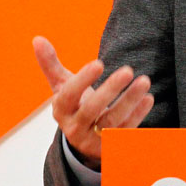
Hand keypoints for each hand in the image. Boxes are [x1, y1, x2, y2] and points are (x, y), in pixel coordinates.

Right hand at [32, 35, 153, 169]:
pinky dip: (138, 114)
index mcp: (62, 110)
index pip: (69, 96)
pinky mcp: (112, 147)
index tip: (99, 63)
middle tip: (128, 70)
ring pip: (112, 121)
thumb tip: (37, 38)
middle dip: (110, 90)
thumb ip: (51, 65)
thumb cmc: (75, 105)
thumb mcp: (62, 87)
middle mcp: (75, 128)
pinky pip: (126, 132)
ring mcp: (94, 140)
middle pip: (91, 110)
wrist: (84, 141)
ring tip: (144, 81)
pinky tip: (148, 98)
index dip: (82, 80)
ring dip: (130, 101)